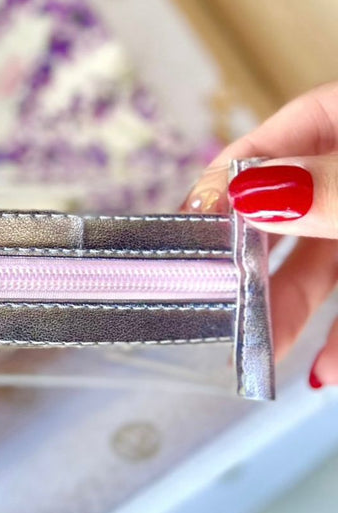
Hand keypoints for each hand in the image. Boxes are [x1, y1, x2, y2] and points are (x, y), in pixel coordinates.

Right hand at [184, 80, 337, 384]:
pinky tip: (324, 370)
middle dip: (249, 270)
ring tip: (262, 356)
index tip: (188, 224)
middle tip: (212, 306)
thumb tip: (243, 190)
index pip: (271, 141)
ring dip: (290, 315)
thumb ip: (326, 187)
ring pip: (321, 268)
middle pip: (285, 219)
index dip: (224, 184)